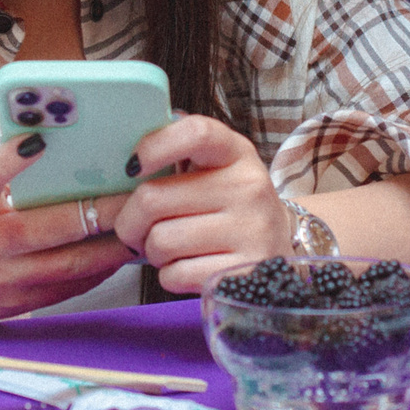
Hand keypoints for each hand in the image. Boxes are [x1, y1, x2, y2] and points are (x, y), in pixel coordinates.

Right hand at [0, 137, 129, 330]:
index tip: (42, 138)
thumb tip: (47, 149)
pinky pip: (66, 289)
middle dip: (100, 209)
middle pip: (50, 227)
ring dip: (110, 245)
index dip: (13, 158)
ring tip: (140, 224)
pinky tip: (115, 255)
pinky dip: (95, 271)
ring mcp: (0, 281)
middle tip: (135, 190)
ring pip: (69, 264)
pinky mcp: (14, 306)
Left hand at [110, 115, 293, 294]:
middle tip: (138, 227)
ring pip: (160, 241)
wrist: (278, 246)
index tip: (133, 167)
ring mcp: (250, 231)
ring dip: (152, 250)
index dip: (155, 146)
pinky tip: (188, 266)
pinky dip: (170, 275)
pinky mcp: (243, 272)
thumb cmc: (230, 204)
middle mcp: (248, 187)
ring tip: (171, 247)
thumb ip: (180, 151)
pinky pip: (175, 275)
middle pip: (153, 198)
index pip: (196, 133)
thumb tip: (130, 156)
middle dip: (131, 220)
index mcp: (236, 153)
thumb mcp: (218, 167)